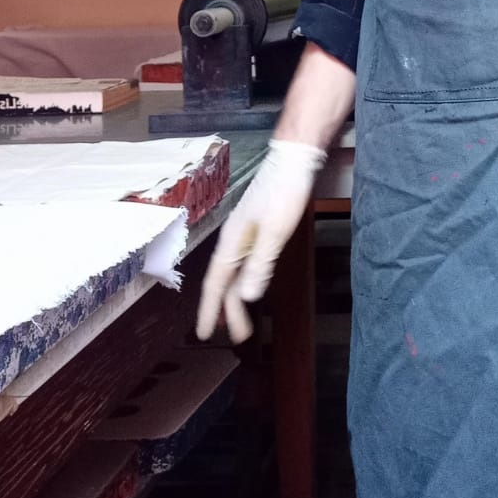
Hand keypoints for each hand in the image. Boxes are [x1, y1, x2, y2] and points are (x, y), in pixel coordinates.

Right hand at [195, 138, 326, 343]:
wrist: (292, 160)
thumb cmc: (283, 193)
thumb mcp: (275, 232)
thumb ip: (261, 264)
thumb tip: (247, 297)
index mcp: (232, 242)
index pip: (215, 284)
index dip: (210, 310)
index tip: (205, 334)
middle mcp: (234, 239)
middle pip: (225, 282)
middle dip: (225, 310)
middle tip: (235, 336)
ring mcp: (245, 233)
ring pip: (235, 273)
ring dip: (236, 297)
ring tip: (240, 320)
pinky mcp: (258, 228)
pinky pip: (246, 261)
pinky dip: (246, 280)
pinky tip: (251, 286)